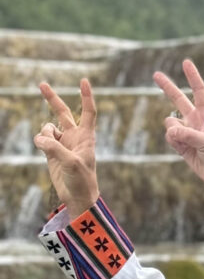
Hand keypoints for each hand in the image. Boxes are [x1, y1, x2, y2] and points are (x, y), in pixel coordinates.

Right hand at [35, 79, 99, 216]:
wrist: (77, 196)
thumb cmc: (82, 180)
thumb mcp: (71, 163)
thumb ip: (55, 148)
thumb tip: (40, 139)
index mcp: (86, 136)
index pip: (88, 111)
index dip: (86, 96)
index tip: (84, 81)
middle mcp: (74, 136)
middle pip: (62, 112)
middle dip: (52, 98)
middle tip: (42, 83)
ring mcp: (62, 143)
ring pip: (47, 128)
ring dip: (45, 135)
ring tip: (51, 149)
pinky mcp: (51, 151)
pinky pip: (41, 139)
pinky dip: (40, 142)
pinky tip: (45, 150)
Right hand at [153, 60, 203, 203]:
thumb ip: (188, 134)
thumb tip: (169, 129)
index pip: (199, 91)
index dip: (192, 77)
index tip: (186, 62)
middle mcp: (196, 120)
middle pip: (178, 100)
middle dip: (167, 87)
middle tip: (156, 74)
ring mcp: (187, 131)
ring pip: (170, 123)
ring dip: (175, 131)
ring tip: (187, 142)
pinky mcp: (181, 144)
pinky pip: (170, 136)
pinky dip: (174, 141)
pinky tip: (183, 148)